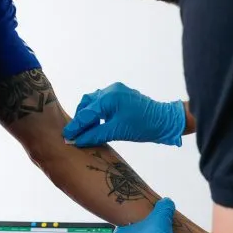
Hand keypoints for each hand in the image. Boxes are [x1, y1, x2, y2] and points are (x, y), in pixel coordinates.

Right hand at [63, 83, 185, 146]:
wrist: (166, 121)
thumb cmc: (145, 126)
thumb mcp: (118, 132)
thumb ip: (95, 135)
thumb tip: (77, 141)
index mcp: (109, 97)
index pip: (86, 113)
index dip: (75, 126)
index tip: (66, 136)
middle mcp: (111, 90)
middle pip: (87, 103)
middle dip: (80, 118)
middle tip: (75, 134)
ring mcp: (117, 91)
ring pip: (94, 102)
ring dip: (88, 115)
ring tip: (86, 131)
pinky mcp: (122, 96)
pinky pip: (103, 103)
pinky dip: (97, 113)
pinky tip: (97, 125)